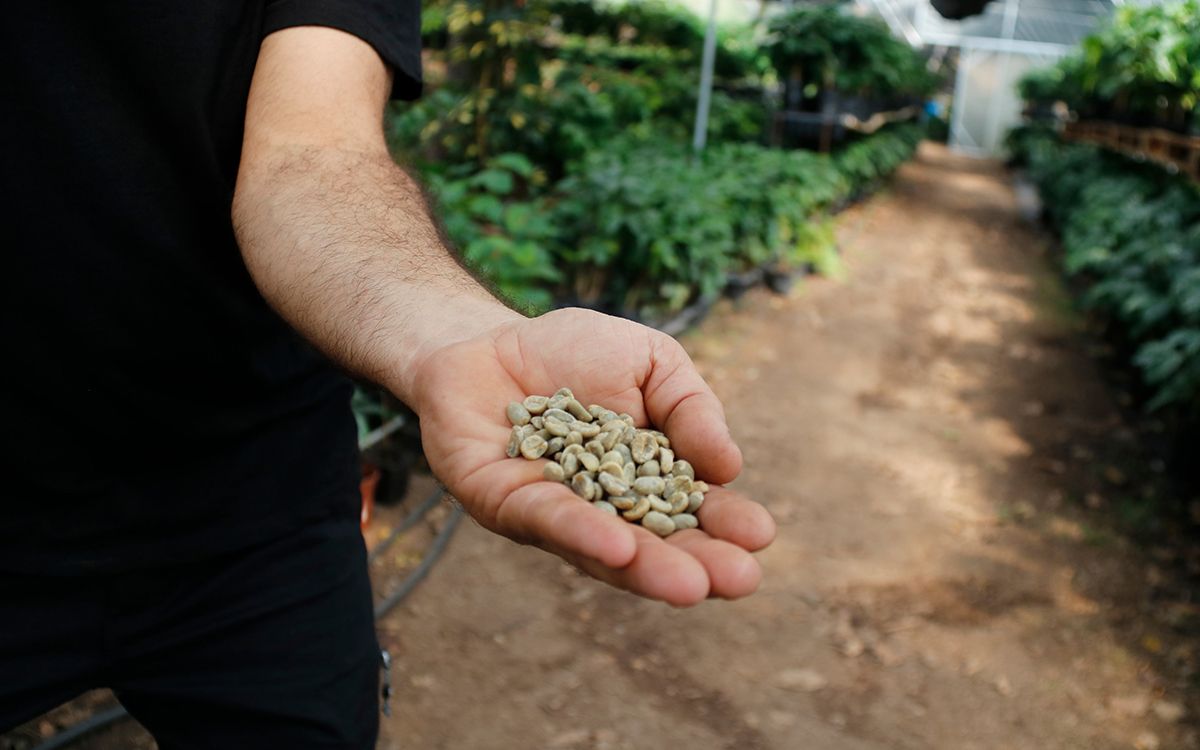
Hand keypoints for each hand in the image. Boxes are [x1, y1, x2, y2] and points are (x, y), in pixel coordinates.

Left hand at [410, 308, 775, 605]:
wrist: (486, 338)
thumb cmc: (575, 352)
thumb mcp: (653, 363)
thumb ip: (690, 408)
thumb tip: (730, 467)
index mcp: (646, 480)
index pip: (693, 510)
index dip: (726, 525)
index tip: (760, 535)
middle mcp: (604, 508)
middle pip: (654, 543)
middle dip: (697, 564)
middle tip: (739, 580)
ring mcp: (555, 513)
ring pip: (603, 547)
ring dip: (646, 567)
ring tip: (689, 584)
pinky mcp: (504, 503)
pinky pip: (547, 519)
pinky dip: (583, 532)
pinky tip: (618, 547)